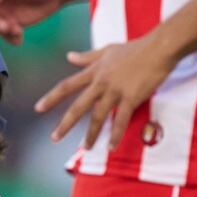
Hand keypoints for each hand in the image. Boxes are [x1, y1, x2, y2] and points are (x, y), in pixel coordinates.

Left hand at [34, 36, 178, 148]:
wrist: (158, 48)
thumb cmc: (134, 48)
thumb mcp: (107, 50)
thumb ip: (87, 57)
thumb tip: (68, 56)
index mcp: (93, 71)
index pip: (67, 86)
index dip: (51, 98)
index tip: (38, 108)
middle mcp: (100, 82)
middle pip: (78, 106)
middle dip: (65, 123)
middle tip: (54, 138)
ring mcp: (115, 91)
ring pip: (98, 116)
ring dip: (91, 134)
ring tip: (86, 148)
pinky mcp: (131, 97)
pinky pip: (120, 120)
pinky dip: (115, 134)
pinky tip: (111, 147)